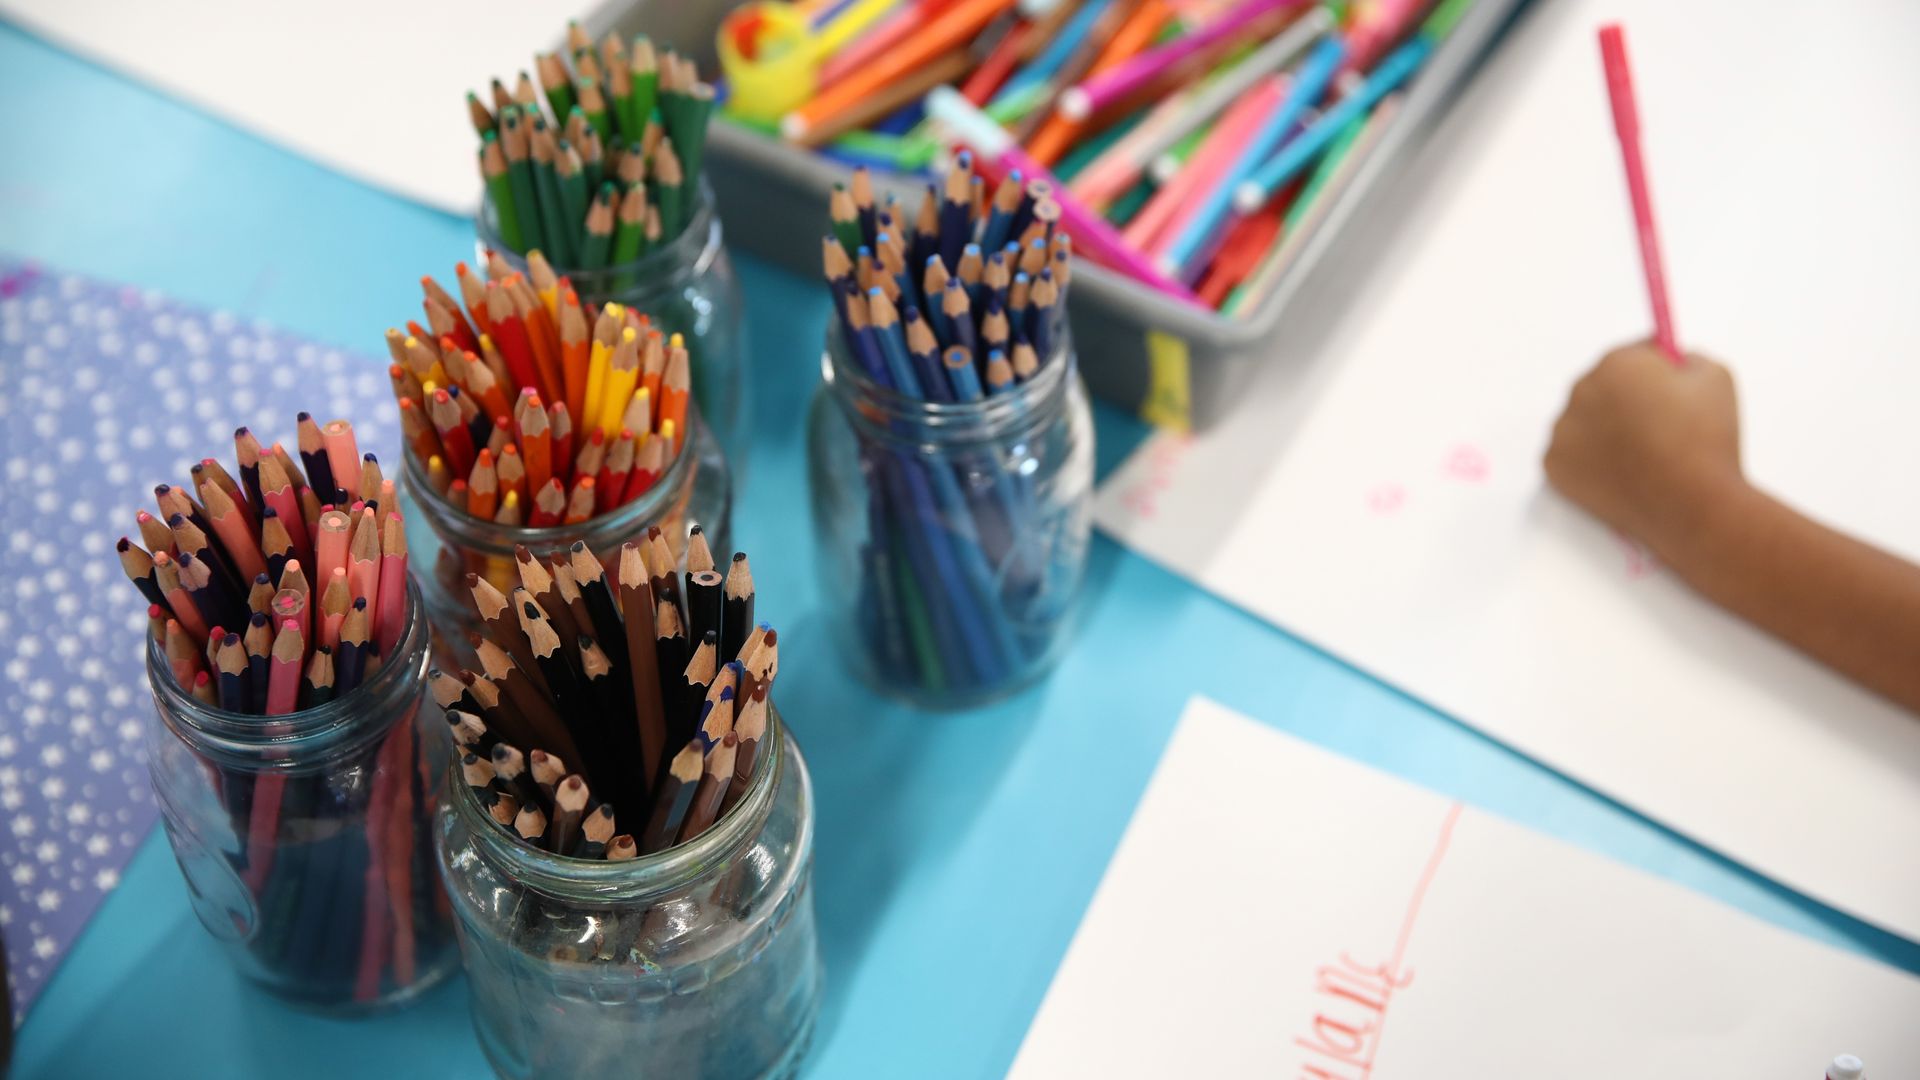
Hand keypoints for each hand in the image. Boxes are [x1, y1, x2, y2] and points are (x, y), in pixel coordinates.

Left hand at [1544, 341, 1744, 555]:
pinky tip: (1621, 471)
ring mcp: (1562, 432)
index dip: (1654, 369)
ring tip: (1642, 454)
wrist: (1691, 505)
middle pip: (1604, 386)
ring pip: (1585, 421)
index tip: (1667, 386)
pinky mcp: (1554, 468)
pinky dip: (1591, 460)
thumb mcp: (1716, 376)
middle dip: (1627, 399)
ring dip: (1605, 429)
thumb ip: (1688, 357)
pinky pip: (1572, 455)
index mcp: (1616, 364)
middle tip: (1657, 426)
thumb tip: (1673, 360)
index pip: (1632, 354)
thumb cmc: (1707, 439)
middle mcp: (1580, 392)